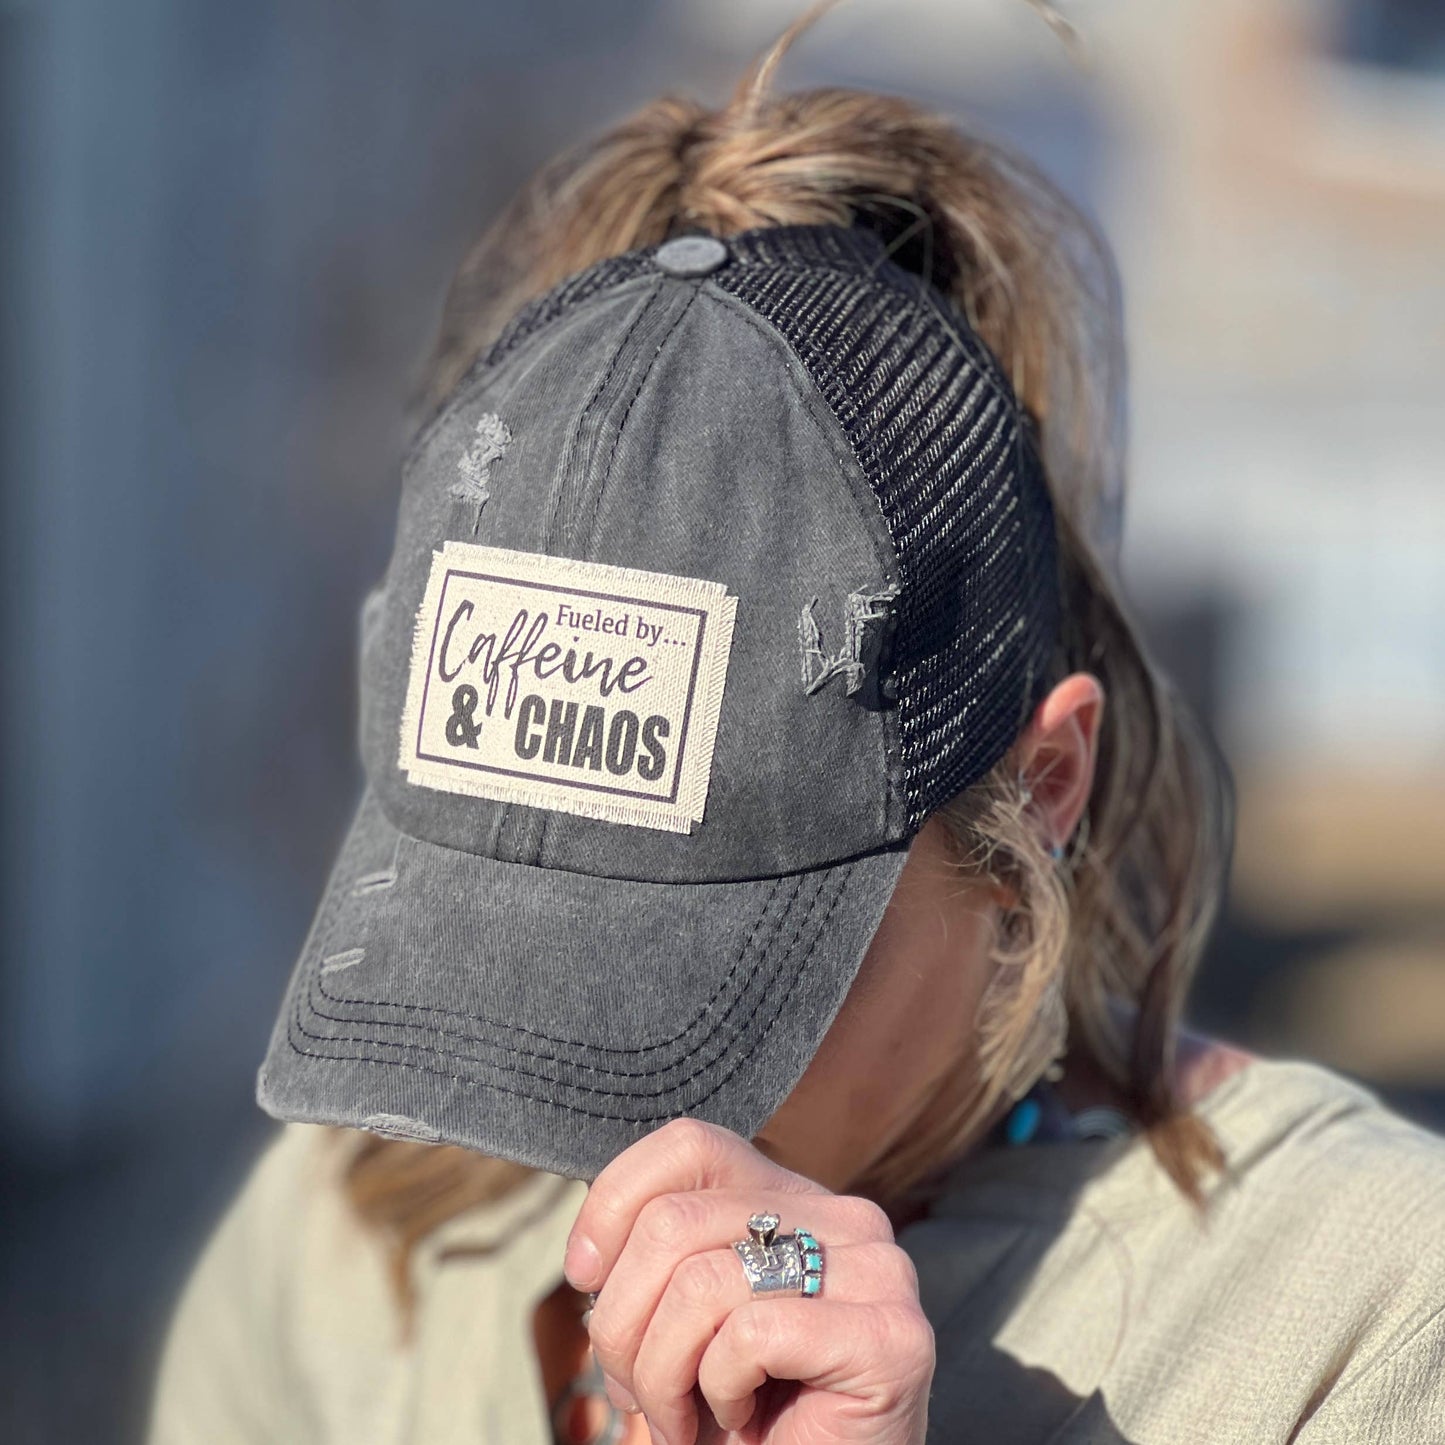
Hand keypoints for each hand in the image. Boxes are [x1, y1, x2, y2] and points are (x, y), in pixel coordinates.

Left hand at [564, 1118, 933, 1444]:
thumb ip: (661, 1263)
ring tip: (679, 1420)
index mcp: (796, 1200)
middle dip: (622, 1321)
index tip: (584, 1277)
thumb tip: (589, 1256)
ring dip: (661, 1372)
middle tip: (633, 1391)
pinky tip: (741, 1417)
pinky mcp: (891, 1338)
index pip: (691, 1145)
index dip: (614, 1202)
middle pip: (675, 1219)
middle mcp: (846, 1218)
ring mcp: (879, 1271)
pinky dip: (719, 1389)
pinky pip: (750, 1334)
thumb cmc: (748, 1423)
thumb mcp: (688, 1322)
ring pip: (701, 1281)